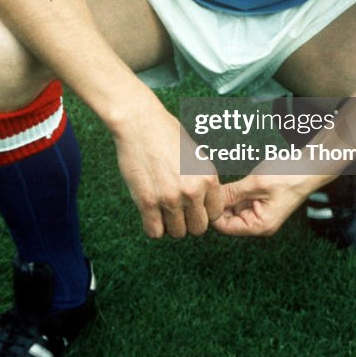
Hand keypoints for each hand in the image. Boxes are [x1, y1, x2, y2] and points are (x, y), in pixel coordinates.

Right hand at [113, 102, 223, 238]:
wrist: (140, 123)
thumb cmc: (167, 134)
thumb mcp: (196, 156)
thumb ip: (202, 180)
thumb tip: (205, 202)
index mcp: (208, 178)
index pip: (215, 214)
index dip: (203, 213)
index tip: (193, 207)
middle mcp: (193, 191)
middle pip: (198, 228)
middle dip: (188, 222)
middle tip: (177, 211)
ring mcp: (170, 198)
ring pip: (177, 233)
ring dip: (170, 225)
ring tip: (163, 210)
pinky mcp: (147, 202)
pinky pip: (154, 232)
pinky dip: (153, 227)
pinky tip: (150, 214)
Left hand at [212, 167, 317, 237]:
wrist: (308, 166)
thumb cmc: (287, 176)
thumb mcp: (255, 183)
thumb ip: (232, 193)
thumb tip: (210, 201)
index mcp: (259, 226)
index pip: (224, 227)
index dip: (212, 213)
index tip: (204, 196)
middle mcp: (258, 224)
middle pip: (226, 220)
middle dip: (217, 205)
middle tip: (208, 187)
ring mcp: (258, 214)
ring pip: (231, 210)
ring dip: (224, 198)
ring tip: (217, 183)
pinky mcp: (259, 204)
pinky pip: (239, 202)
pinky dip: (232, 193)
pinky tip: (227, 183)